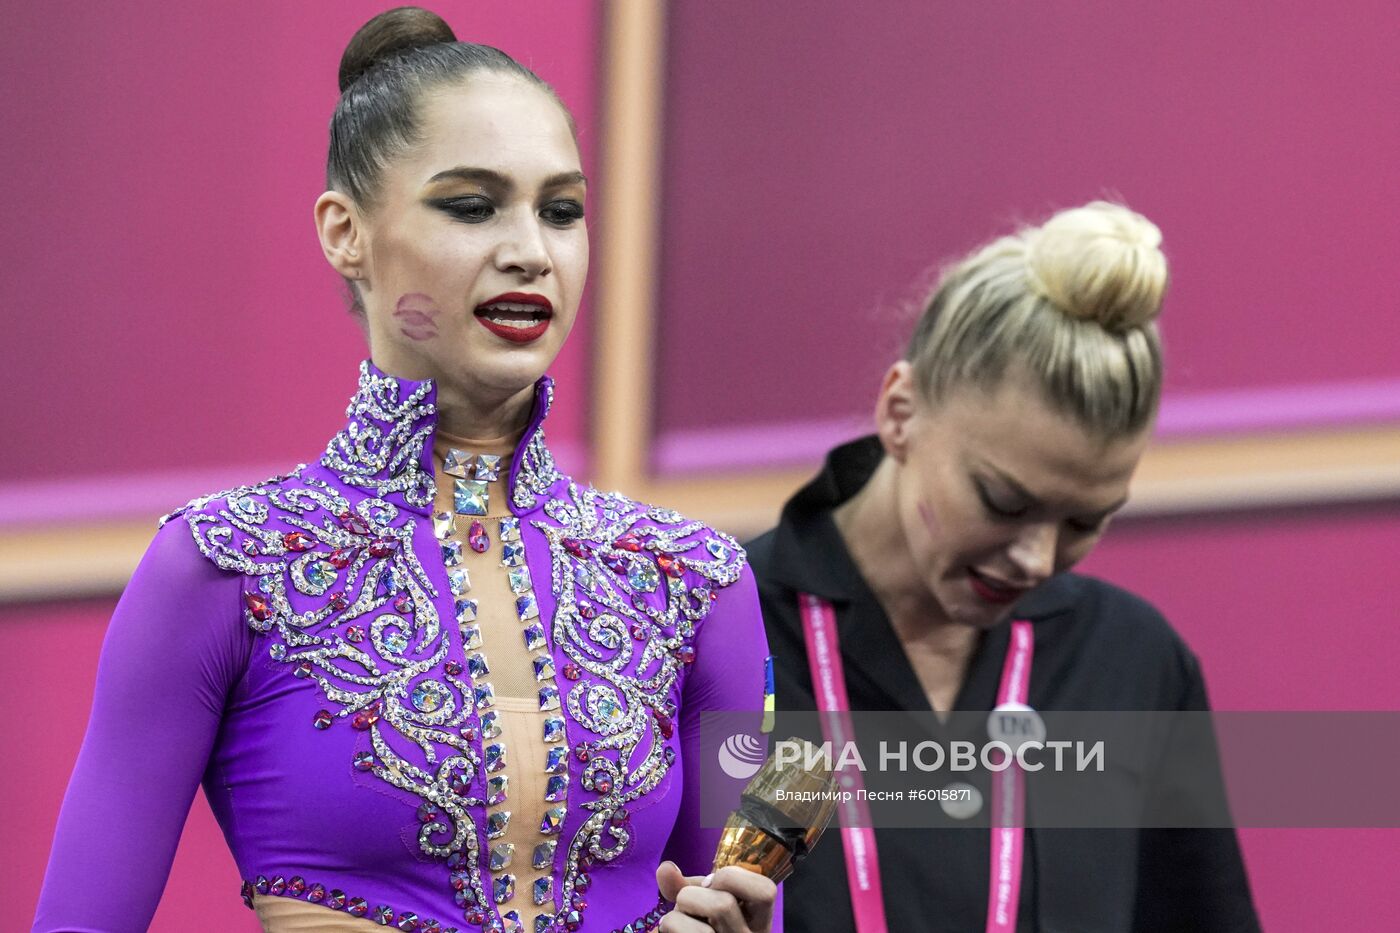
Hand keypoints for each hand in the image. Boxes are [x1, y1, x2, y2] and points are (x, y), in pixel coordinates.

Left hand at [656, 861, 776, 932]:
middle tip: (687, 908)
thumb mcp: (704, 904)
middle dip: (691, 895)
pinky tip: (672, 932)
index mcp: (758, 923)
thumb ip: (687, 885)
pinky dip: (669, 924)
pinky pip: (680, 929)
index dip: (734, 878)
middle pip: (724, 904)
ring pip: (703, 923)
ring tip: (678, 922)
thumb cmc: (701, 927)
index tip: (711, 884)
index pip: (765, 891)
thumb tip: (665, 869)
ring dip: (678, 913)